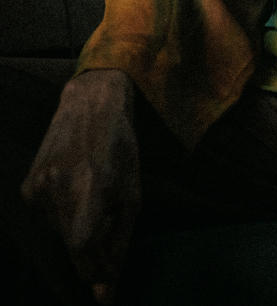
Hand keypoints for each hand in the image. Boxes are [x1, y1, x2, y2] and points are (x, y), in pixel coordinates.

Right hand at [21, 69, 140, 304]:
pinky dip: (64, 218)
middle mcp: (58, 187)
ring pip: (59, 233)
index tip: (105, 293)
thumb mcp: (133, 190)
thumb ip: (120, 237)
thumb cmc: (121, 146)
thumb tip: (109, 282)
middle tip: (106, 253)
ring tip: (96, 203)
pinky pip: (47, 218)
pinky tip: (77, 194)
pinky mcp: (27, 187)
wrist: (90, 104)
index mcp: (91, 185)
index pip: (83, 245)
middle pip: (71, 244)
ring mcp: (38, 186)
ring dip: (78, 233)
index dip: (94, 269)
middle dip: (91, 256)